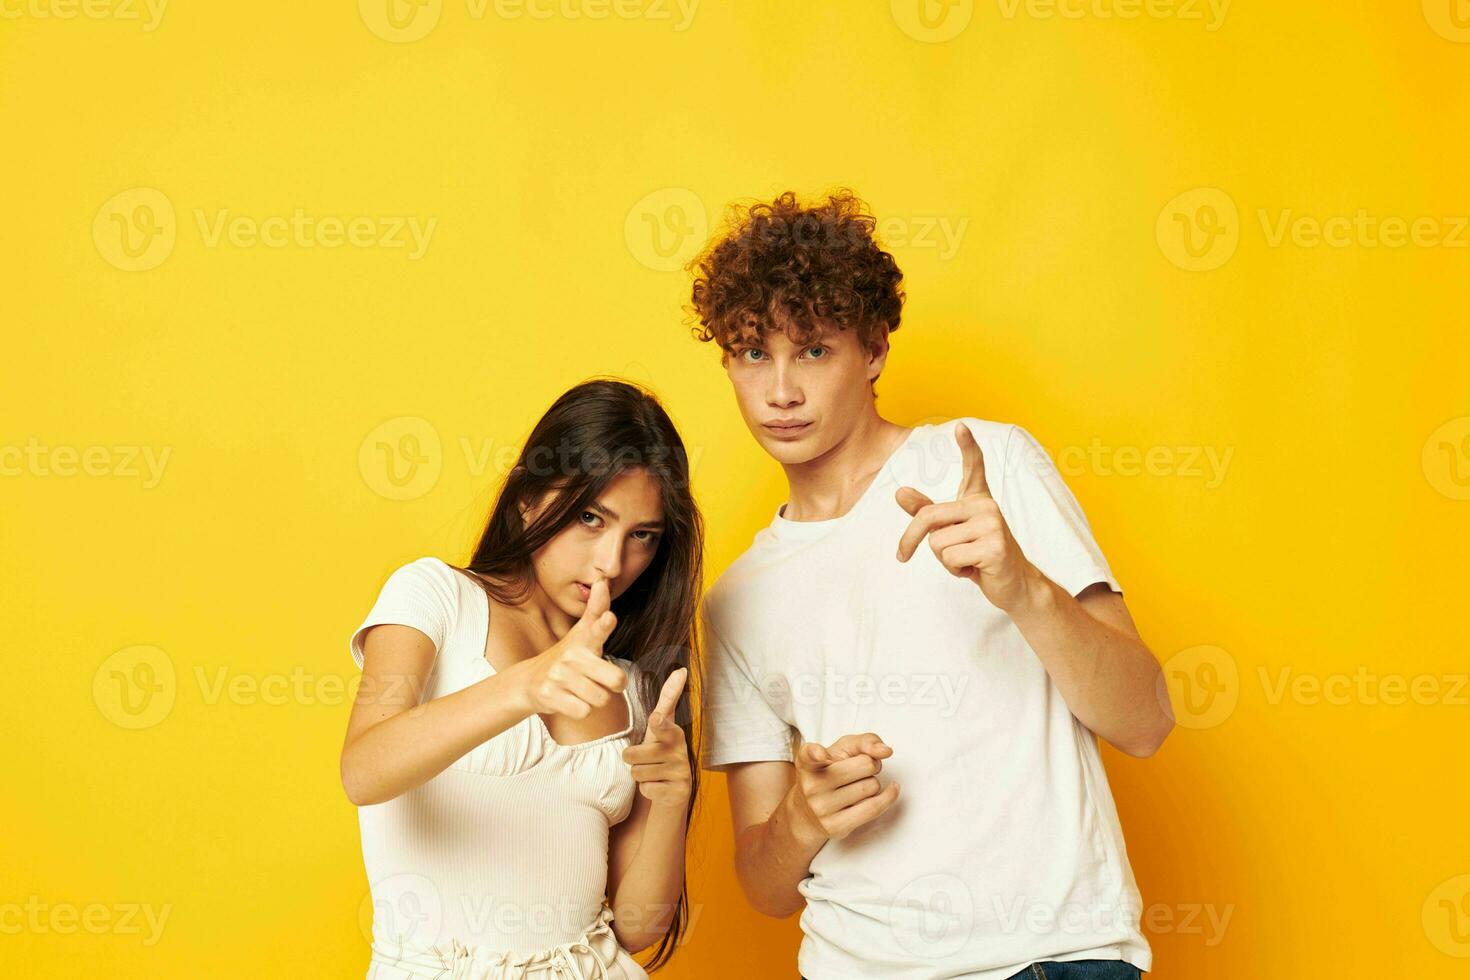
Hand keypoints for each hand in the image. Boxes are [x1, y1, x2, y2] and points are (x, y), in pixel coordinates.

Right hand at [516, 578, 626, 718]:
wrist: (529, 681)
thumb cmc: (567, 657)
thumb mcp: (582, 633)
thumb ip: (597, 609)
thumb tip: (603, 580)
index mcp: (583, 641)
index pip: (596, 629)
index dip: (603, 625)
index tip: (609, 618)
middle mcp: (571, 656)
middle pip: (616, 679)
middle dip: (613, 685)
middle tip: (599, 680)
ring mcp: (559, 676)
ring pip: (600, 699)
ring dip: (595, 699)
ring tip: (581, 690)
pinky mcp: (550, 696)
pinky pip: (583, 711)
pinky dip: (581, 710)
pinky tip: (570, 700)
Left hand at [621, 667, 691, 809]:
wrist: (673, 792)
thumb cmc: (661, 753)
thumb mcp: (661, 728)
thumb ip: (668, 700)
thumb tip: (682, 669)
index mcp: (674, 733)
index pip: (663, 725)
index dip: (659, 723)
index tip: (656, 719)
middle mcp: (680, 751)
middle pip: (634, 754)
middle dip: (632, 758)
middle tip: (644, 759)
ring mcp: (680, 772)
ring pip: (637, 772)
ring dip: (640, 775)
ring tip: (653, 773)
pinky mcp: (677, 792)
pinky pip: (646, 789)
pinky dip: (647, 790)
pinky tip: (658, 787)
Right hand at [790, 733, 899, 841]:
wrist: (807, 812)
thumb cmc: (830, 773)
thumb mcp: (841, 750)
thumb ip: (864, 742)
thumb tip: (885, 751)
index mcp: (808, 762)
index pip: (809, 754)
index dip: (817, 753)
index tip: (822, 754)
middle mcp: (812, 785)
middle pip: (865, 765)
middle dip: (871, 764)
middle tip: (861, 769)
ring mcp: (822, 808)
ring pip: (872, 786)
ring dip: (873, 783)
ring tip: (858, 786)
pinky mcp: (835, 826)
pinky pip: (874, 808)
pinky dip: (888, 797)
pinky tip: (892, 789)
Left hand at [895, 422, 1037, 611]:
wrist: (1015, 584)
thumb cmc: (979, 556)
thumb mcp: (951, 532)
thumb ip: (926, 512)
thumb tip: (899, 491)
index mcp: (978, 499)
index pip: (974, 467)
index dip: (968, 446)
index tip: (961, 426)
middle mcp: (987, 506)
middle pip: (928, 516)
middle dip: (910, 539)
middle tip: (902, 556)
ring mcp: (993, 525)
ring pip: (937, 542)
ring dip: (943, 560)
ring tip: (966, 560)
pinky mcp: (995, 547)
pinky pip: (950, 558)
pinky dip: (955, 570)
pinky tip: (975, 569)